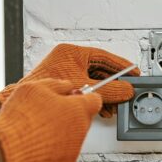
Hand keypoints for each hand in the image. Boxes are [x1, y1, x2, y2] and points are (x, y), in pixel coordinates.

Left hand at [0, 44, 138, 116]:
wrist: (28, 109)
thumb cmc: (46, 91)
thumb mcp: (85, 88)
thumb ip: (109, 89)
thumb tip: (126, 89)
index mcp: (71, 52)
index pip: (104, 57)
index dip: (121, 66)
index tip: (133, 72)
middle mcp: (67, 60)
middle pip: (99, 71)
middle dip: (113, 84)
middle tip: (126, 90)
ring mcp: (64, 73)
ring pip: (92, 82)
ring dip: (104, 94)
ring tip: (114, 104)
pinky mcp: (61, 86)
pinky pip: (84, 89)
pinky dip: (94, 99)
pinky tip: (101, 108)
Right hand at [0, 79, 102, 161]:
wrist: (6, 150)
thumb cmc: (20, 119)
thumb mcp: (37, 87)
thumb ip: (58, 84)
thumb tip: (67, 86)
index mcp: (78, 110)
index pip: (95, 101)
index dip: (83, 97)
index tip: (74, 97)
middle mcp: (80, 132)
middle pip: (83, 120)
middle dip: (70, 115)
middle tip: (49, 112)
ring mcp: (73, 151)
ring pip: (72, 137)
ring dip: (61, 132)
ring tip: (38, 129)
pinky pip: (63, 153)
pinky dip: (53, 149)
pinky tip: (37, 143)